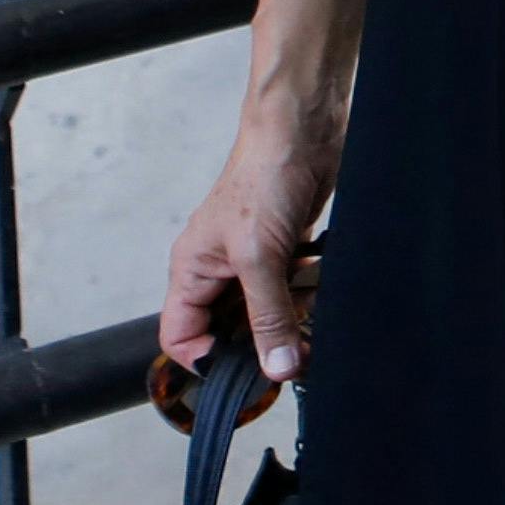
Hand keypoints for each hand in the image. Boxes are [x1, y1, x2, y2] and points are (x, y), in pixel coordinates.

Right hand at [158, 121, 330, 384]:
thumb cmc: (263, 177)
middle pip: (230, 331)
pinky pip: (295, 291)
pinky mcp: (288, 251)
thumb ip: (268, 317)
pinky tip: (323, 286)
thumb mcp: (259, 258)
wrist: (305, 130)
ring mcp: (255, 261)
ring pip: (268, 313)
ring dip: (293, 319)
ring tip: (313, 314)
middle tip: (295, 355)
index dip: (207, 362)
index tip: (247, 374)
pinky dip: (311, 295)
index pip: (182, 337)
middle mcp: (220, 270)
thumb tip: (276, 369)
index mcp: (192, 272)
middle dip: (261, 345)